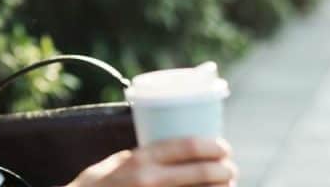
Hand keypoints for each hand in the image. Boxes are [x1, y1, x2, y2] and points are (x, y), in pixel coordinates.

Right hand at [66, 137, 235, 186]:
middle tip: (230, 168)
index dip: (213, 146)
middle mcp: (151, 180)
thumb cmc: (98, 184)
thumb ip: (142, 157)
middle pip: (204, 173)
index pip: (187, 146)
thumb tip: (171, 150)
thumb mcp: (116, 162)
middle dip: (226, 171)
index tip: (223, 148)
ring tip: (227, 185)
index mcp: (140, 159)